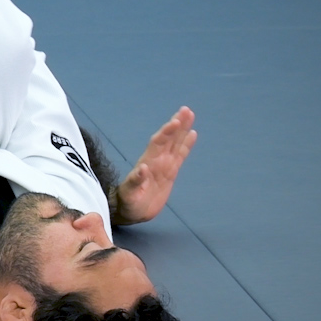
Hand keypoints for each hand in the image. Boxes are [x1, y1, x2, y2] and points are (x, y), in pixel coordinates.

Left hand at [110, 107, 197, 225]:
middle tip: (186, 110)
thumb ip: (135, 181)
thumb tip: (142, 168)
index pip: (158, 144)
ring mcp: (164, 165)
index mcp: (148, 163)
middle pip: (168, 139)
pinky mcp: (170, 172)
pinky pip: (180, 155)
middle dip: (176, 125)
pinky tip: (192, 134)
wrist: (131, 210)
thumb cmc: (128, 202)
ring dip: (182, 130)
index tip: (175, 122)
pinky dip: (186, 144)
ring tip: (190, 114)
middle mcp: (157, 160)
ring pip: (175, 143)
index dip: (166, 133)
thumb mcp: (130, 193)